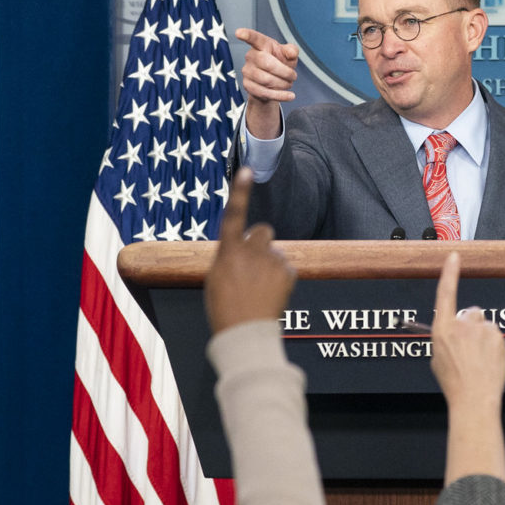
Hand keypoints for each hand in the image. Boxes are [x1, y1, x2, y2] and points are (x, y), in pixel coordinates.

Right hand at [204, 169, 295, 334]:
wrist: (245, 333)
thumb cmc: (225, 308)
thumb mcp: (217, 279)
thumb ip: (231, 258)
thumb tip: (245, 249)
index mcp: (227, 252)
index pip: (233, 215)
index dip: (240, 192)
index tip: (247, 171)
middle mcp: (250, 252)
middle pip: (262, 231)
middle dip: (260, 241)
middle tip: (254, 263)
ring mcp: (271, 261)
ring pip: (273, 253)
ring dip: (269, 264)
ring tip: (259, 290)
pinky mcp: (287, 272)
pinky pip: (285, 268)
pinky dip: (280, 278)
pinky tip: (271, 295)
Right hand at [234, 27, 297, 140]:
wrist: (273, 82)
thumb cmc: (280, 63)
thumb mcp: (289, 55)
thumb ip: (292, 51)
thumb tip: (292, 52)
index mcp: (261, 44)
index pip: (254, 38)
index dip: (246, 35)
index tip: (239, 33)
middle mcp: (251, 56)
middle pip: (266, 63)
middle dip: (284, 71)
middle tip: (293, 76)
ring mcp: (247, 71)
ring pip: (265, 80)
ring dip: (282, 84)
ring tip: (289, 84)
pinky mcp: (248, 85)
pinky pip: (264, 92)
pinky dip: (279, 95)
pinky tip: (290, 96)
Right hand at [430, 253, 504, 483]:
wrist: (474, 397)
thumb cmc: (453, 381)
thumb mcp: (437, 357)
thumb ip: (446, 337)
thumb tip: (455, 331)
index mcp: (442, 328)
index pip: (446, 293)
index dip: (450, 273)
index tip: (454, 256)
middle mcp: (462, 324)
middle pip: (469, 312)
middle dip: (470, 324)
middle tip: (467, 347)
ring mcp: (482, 329)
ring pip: (483, 325)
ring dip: (482, 335)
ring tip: (478, 359)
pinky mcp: (498, 336)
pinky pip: (495, 334)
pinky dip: (492, 344)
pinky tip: (487, 361)